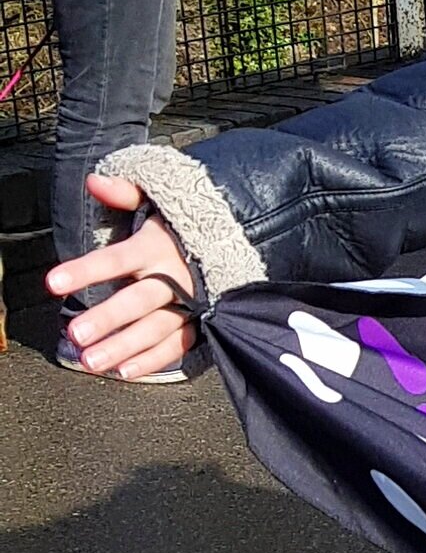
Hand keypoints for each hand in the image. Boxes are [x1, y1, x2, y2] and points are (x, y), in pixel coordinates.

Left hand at [49, 176, 199, 376]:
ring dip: (124, 346)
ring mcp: (190, 303)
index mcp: (159, 245)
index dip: (86, 270)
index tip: (53, 283)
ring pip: (156, 329)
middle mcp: (175, 277)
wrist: (244, 235)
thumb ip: (126, 192)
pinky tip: (124, 371)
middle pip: (139, 300)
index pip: (117, 258)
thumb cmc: (186, 221)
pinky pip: (178, 345)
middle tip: (76, 333)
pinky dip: (153, 360)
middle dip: (108, 318)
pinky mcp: (201, 322)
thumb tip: (94, 181)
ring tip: (92, 361)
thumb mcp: (158, 198)